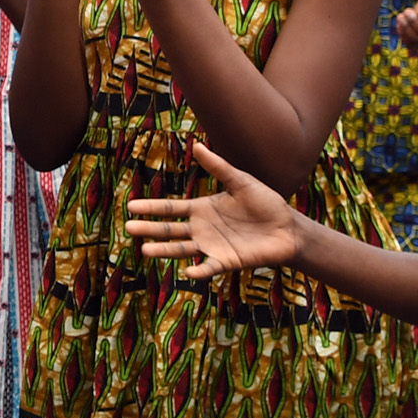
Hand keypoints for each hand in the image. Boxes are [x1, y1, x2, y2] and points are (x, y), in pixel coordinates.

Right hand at [124, 141, 302, 276]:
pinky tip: (188, 272)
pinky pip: (209, 267)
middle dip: (150, 229)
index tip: (131, 206)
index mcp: (202, 209)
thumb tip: (196, 145)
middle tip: (129, 229)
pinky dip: (199, 271)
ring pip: (182, 249)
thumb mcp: (241, 181)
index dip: (152, 208)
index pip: (171, 209)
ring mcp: (212, 246)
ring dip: (165, 250)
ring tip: (145, 250)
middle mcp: (202, 229)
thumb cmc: (266, 203)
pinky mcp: (227, 261)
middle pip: (170, 230)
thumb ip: (218, 167)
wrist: (288, 227)